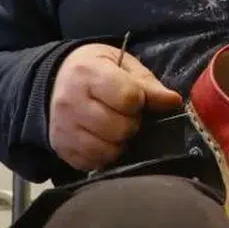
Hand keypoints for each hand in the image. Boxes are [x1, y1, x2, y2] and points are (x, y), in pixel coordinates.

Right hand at [48, 43, 182, 171]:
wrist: (55, 80)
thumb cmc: (96, 69)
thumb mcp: (122, 65)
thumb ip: (147, 84)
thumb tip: (173, 101)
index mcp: (87, 73)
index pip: (127, 98)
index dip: (139, 101)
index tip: (135, 98)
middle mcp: (70, 102)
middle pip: (119, 128)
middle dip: (131, 124)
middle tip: (127, 116)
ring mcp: (63, 128)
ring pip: (107, 150)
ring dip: (119, 143)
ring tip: (115, 129)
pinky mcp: (61, 148)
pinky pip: (93, 163)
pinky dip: (104, 155)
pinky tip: (103, 140)